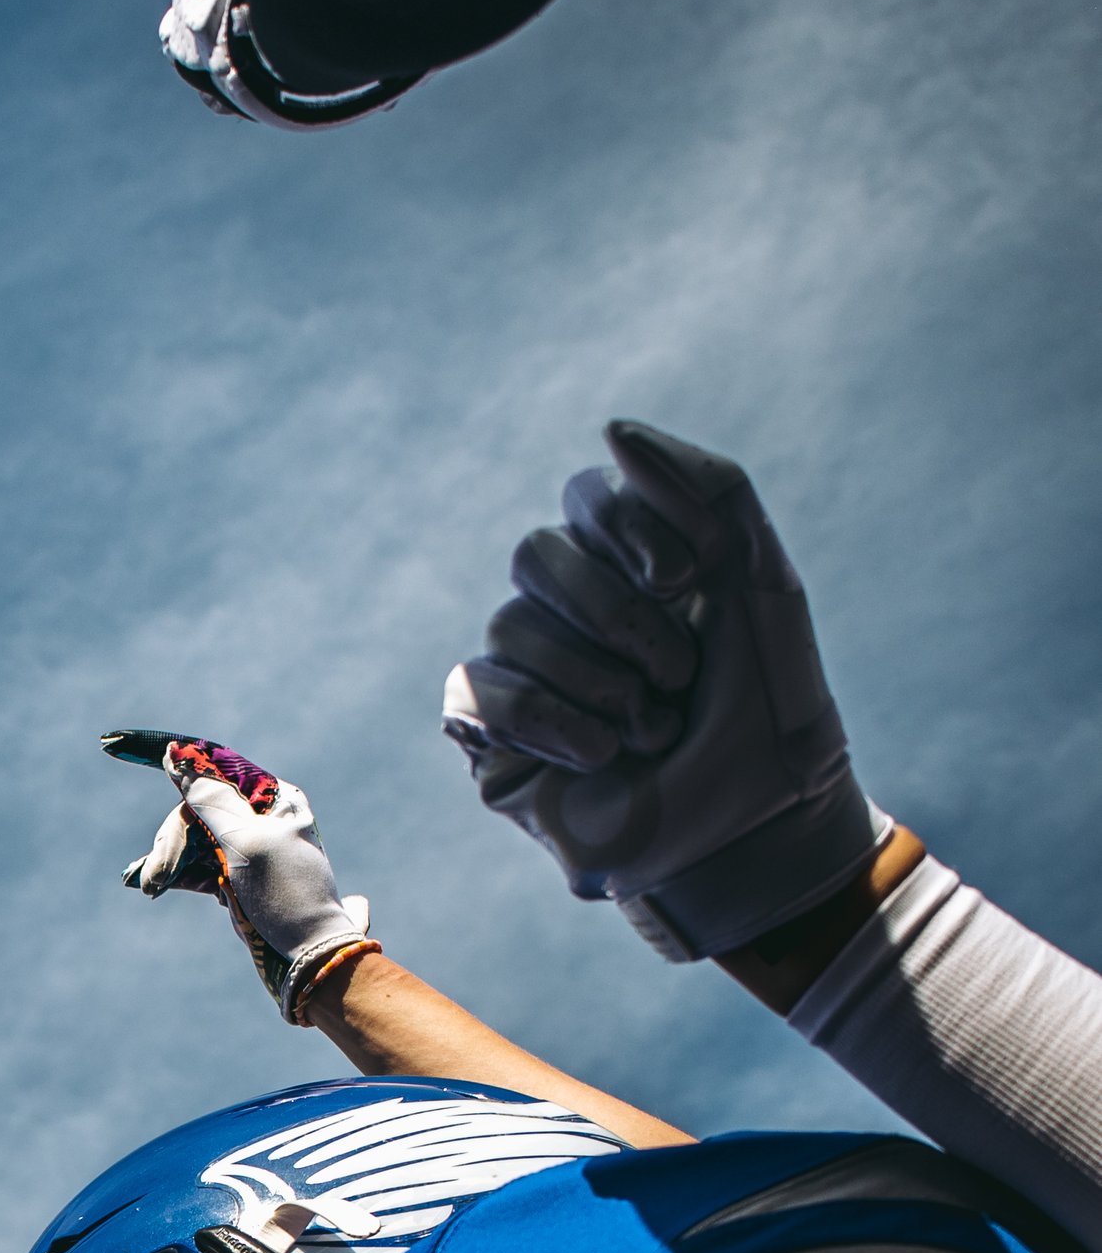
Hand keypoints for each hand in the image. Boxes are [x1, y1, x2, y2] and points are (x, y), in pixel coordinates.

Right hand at [127, 744, 368, 1016]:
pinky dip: (175, 874)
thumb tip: (178, 755)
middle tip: (154, 877)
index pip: (211, 764)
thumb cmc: (286, 894)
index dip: (170, 760)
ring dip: (167, 861)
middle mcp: (259, 815)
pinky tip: (153, 884)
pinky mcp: (233, 875)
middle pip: (194, 809)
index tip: (115, 745)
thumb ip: (210, 800)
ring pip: (189, 839)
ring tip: (151, 887)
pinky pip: (193, 864)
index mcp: (272, 797)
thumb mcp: (246, 841)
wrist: (308, 956)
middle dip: (170, 840)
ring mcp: (245, 846)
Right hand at [441, 421, 880, 961]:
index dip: (626, 528)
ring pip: (508, 624)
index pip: (584, 498)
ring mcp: (530, 675)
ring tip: (652, 727)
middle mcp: (571, 613)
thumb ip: (710, 485)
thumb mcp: (763, 577)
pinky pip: (480, 690)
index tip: (688, 579)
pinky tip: (604, 751)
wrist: (761, 823)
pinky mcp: (497, 741)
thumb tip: (613, 429)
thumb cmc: (772, 707)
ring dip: (596, 679)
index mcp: (630, 564)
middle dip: (613, 614)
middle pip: (534, 555)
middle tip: (677, 673)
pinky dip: (550, 717)